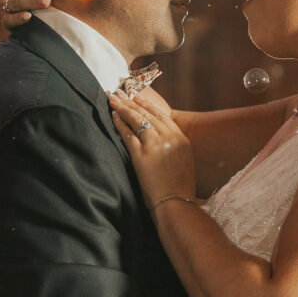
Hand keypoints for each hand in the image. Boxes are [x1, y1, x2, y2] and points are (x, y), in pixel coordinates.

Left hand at [109, 88, 195, 204]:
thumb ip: (174, 147)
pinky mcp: (141, 155)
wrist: (176, 203)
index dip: (148, 105)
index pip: (162, 116)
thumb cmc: (179, 187)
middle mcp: (169, 138)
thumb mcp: (184, 162)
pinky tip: (113, 116)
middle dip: (133, 102)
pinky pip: (128, 134)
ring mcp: (155, 145)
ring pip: (137, 120)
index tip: (138, 98)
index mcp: (182, 139)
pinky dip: (120, 124)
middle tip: (121, 93)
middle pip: (148, 114)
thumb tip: (161, 139)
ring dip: (124, 108)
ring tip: (114, 100)